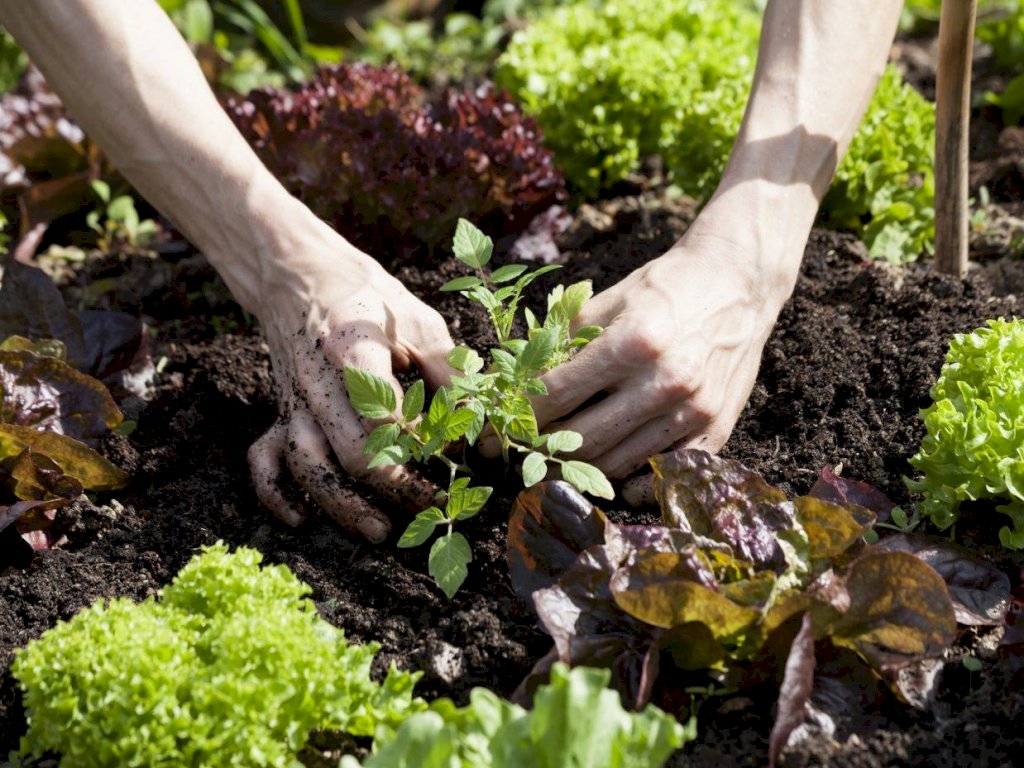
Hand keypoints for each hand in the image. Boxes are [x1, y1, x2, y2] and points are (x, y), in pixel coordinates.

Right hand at [246, 225, 453, 541]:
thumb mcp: (417, 319)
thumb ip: (449, 371)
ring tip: (378, 531)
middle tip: (435, 506)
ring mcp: (292, 401)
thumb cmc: (366, 296)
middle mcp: (316, 383)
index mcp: (352, 350)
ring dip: (340, 506)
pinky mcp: (279, 411)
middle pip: (348, 454)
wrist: (296, 273)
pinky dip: (275, 494)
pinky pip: (264, 460)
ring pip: (307, 466)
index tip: (457, 456)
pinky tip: (300, 520)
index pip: (387, 415)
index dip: (425, 446)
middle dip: (394, 489)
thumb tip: (477, 430)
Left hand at [534, 230, 794, 500]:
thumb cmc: (666, 286)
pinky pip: (663, 474)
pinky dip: (632, 481)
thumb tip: (517, 380)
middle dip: (541, 450)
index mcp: (633, 342)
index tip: (494, 431)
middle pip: (583, 440)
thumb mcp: (609, 299)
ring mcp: (693, 410)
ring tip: (555, 459)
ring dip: (579, 467)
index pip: (558, 395)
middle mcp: (665, 382)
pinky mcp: (716, 428)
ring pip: (617, 464)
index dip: (518, 418)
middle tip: (520, 451)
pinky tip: (610, 472)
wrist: (739, 281)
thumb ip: (564, 341)